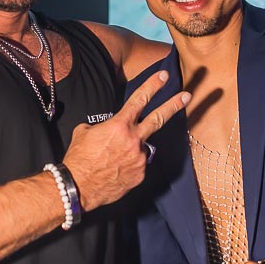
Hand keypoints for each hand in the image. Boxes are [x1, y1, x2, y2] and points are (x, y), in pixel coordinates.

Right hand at [63, 71, 189, 210]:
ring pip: (140, 148)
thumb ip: (102, 127)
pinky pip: (137, 166)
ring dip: (129, 150)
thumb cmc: (79, 159)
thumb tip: (108, 130)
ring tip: (111, 160)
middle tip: (187, 96)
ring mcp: (139, 158)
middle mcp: (133, 140)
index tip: (164, 76)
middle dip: (173, 105)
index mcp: (119, 126)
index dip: (153, 86)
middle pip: (158, 118)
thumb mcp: (84, 132)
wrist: (78, 187)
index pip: (139, 100)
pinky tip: (113, 171)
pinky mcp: (140, 175)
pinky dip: (127, 166)